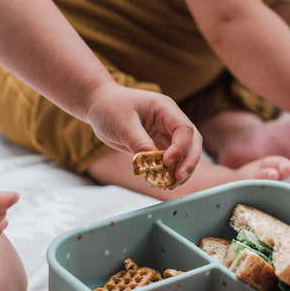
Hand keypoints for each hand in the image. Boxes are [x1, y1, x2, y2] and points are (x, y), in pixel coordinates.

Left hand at [85, 82, 202, 184]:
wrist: (98, 105)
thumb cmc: (109, 107)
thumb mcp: (123, 124)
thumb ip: (139, 142)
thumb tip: (154, 162)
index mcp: (165, 109)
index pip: (184, 129)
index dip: (180, 147)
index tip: (166, 162)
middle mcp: (169, 121)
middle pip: (191, 143)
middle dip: (188, 162)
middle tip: (178, 179)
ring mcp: (164, 134)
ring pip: (182, 154)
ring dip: (179, 170)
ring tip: (170, 185)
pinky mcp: (155, 145)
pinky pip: (167, 161)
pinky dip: (167, 173)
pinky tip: (162, 183)